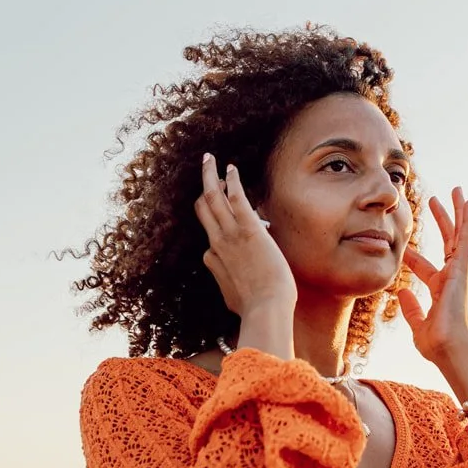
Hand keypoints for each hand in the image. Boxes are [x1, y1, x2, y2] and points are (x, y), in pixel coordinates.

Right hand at [194, 155, 296, 317]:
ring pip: (212, 197)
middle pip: (202, 207)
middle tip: (205, 167)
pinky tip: (231, 167)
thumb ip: (226, 280)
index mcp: (214, 257)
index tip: (230, 207)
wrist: (265, 309)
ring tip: (209, 158)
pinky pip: (236, 198)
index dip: (217, 217)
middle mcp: (217, 242)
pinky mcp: (249, 229)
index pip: (209, 230)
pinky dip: (232, 181)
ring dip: (210, 175)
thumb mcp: (231, 295)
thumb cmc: (254, 308)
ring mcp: (231, 235)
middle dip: (203, 184)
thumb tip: (226, 275)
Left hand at [397, 187, 467, 363]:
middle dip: (442, 222)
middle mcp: (451, 278)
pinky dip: (467, 220)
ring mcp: (458, 271)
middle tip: (435, 201)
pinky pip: (465, 239)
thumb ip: (411, 308)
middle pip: (447, 243)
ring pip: (459, 234)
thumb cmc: (437, 345)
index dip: (412, 258)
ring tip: (457, 192)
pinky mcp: (461, 268)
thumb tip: (400, 293)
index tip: (402, 248)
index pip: (424, 268)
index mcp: (440, 291)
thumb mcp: (418, 324)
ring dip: (457, 212)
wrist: (450, 349)